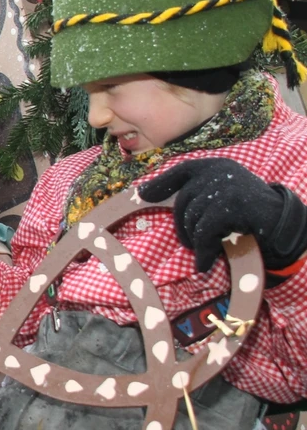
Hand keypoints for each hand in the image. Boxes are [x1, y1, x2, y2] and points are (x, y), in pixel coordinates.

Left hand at [139, 157, 306, 272]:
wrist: (285, 225)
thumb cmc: (250, 214)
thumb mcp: (222, 196)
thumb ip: (196, 193)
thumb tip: (145, 193)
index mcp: (215, 166)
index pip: (181, 171)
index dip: (160, 184)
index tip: (143, 194)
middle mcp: (218, 171)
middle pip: (183, 202)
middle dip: (184, 226)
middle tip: (191, 244)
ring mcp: (225, 187)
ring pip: (192, 218)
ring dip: (196, 240)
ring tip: (206, 250)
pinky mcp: (231, 206)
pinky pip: (204, 232)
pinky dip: (203, 251)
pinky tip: (204, 263)